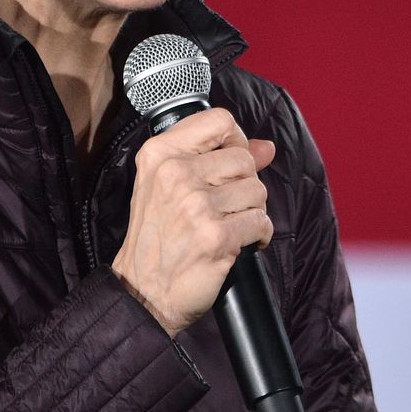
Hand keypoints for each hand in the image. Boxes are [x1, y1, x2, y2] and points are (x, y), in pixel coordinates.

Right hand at [111, 108, 275, 335]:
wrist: (143, 291)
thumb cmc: (158, 238)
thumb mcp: (170, 186)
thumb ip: (218, 158)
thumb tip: (267, 147)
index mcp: (160, 154)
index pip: (220, 120)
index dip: (235, 141)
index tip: (229, 165)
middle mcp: (176, 173)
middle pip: (244, 159)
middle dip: (244, 185)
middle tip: (224, 207)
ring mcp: (196, 204)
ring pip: (257, 190)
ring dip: (251, 211)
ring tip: (228, 225)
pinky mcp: (216, 235)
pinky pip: (261, 222)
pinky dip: (258, 235)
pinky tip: (238, 242)